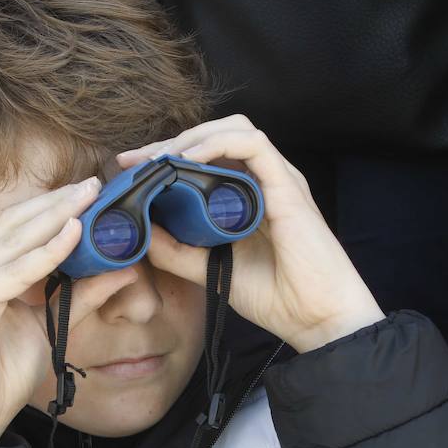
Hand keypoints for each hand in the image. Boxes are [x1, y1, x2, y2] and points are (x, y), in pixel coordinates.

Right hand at [0, 179, 137, 445]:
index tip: (91, 191)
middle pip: (15, 222)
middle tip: (97, 182)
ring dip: (57, 215)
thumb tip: (121, 270)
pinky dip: (47, 252)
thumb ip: (78, 297)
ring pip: (15, 239)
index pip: (16, 226)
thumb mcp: (48, 328)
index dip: (53, 205)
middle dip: (58, 200)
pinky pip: (15, 271)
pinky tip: (75, 234)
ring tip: (91, 197)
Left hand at [117, 115, 385, 353]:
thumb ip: (176, 251)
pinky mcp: (289, 186)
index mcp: (248, 194)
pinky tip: (188, 160)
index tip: (130, 168)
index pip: (206, 154)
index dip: (166, 154)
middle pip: (216, 133)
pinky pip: (253, 145)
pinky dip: (218, 143)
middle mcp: (265, 179)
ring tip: (159, 159)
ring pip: (235, 128)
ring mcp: (279, 179)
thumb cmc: (275, 296)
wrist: (317, 319)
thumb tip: (138, 231)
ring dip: (191, 137)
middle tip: (135, 160)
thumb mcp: (210, 269)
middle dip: (171, 141)